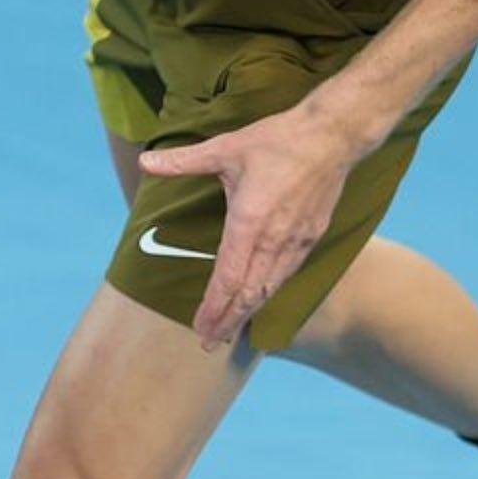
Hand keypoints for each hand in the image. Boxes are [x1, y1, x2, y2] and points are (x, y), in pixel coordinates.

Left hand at [138, 102, 367, 349]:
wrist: (333, 136)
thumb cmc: (278, 141)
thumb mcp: (225, 148)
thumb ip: (183, 161)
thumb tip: (144, 162)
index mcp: (249, 223)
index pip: (228, 279)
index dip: (214, 308)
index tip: (200, 328)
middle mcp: (274, 240)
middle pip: (249, 294)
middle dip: (228, 321)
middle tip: (209, 342)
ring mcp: (296, 241)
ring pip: (270, 288)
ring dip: (249, 311)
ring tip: (231, 329)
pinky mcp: (312, 237)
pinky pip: (288, 274)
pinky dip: (271, 292)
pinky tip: (262, 298)